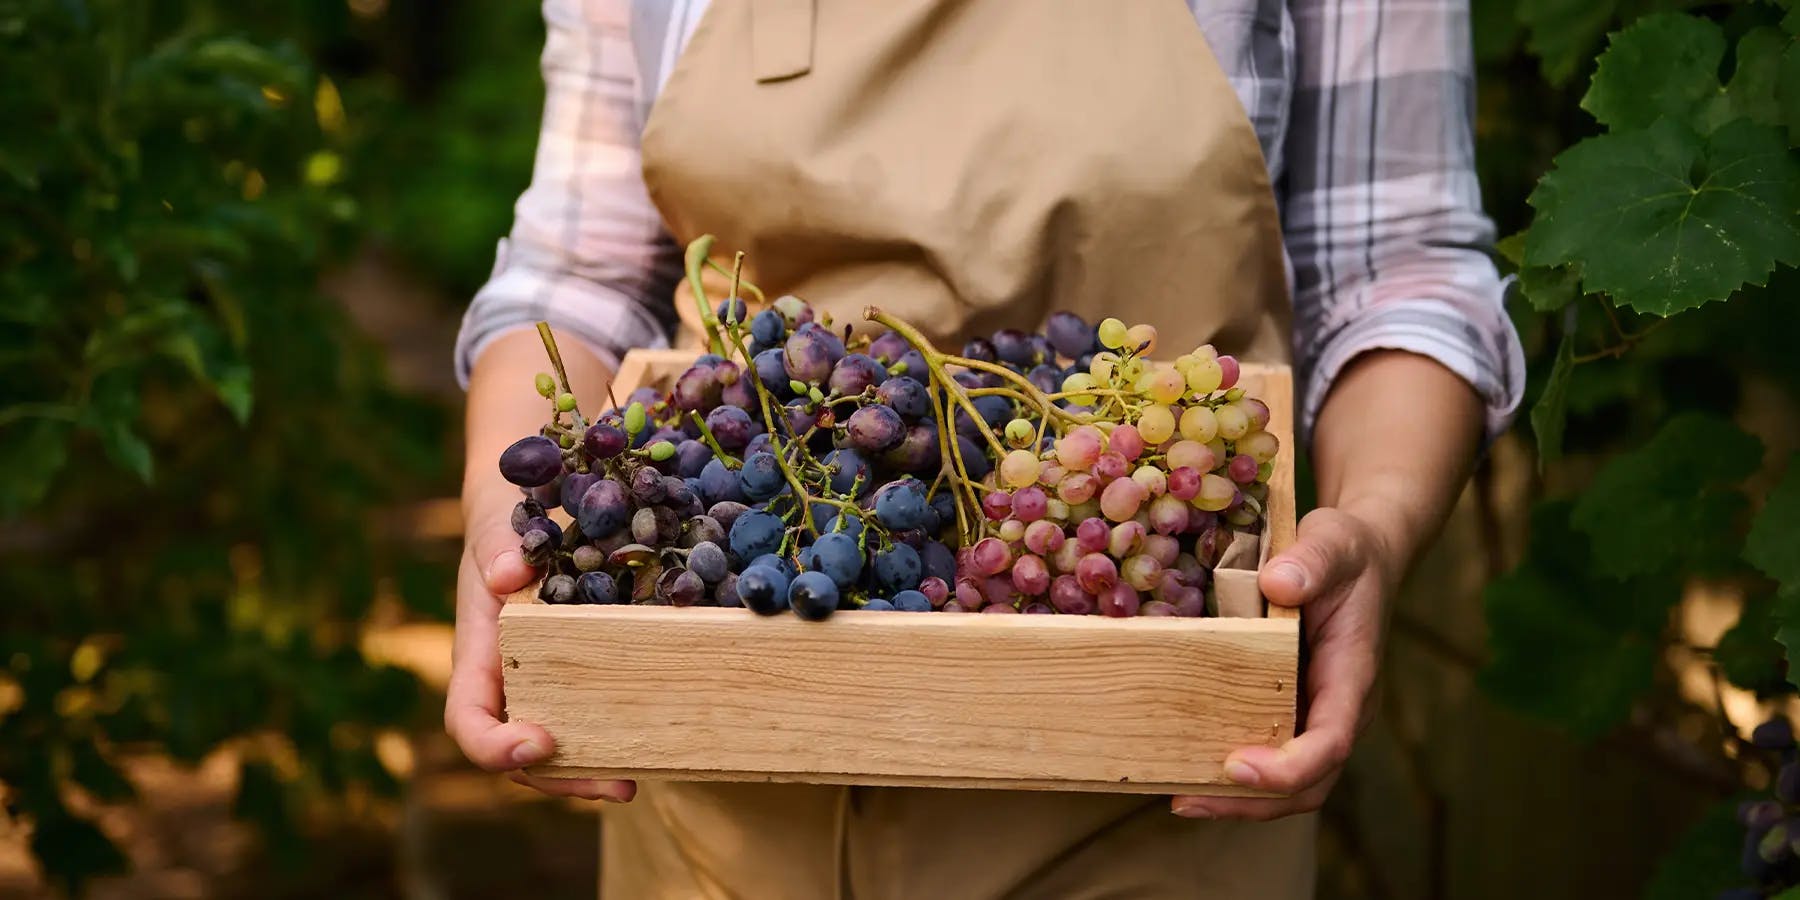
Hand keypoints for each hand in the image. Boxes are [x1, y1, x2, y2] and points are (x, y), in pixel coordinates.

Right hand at [445, 491, 635, 801]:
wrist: (531, 508)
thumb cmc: (504, 524)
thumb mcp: (497, 528)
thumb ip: (500, 549)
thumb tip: (510, 574)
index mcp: (478, 658)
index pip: (468, 721)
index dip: (494, 747)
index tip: (538, 742)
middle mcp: (510, 684)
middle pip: (522, 756)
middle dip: (564, 779)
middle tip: (619, 783)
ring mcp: (548, 684)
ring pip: (563, 749)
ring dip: (597, 770)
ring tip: (641, 776)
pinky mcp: (586, 674)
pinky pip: (598, 715)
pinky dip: (622, 734)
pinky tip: (663, 739)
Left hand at [1171, 506, 1399, 819]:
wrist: (1357, 557)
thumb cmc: (1348, 552)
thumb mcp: (1334, 542)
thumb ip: (1313, 560)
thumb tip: (1279, 583)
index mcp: (1354, 677)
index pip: (1332, 741)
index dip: (1288, 766)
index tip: (1237, 767)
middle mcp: (1340, 710)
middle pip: (1309, 783)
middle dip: (1252, 802)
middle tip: (1187, 799)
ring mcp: (1316, 715)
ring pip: (1288, 785)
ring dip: (1238, 801)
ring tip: (1179, 798)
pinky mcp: (1291, 711)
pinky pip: (1269, 757)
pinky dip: (1232, 776)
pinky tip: (1185, 768)